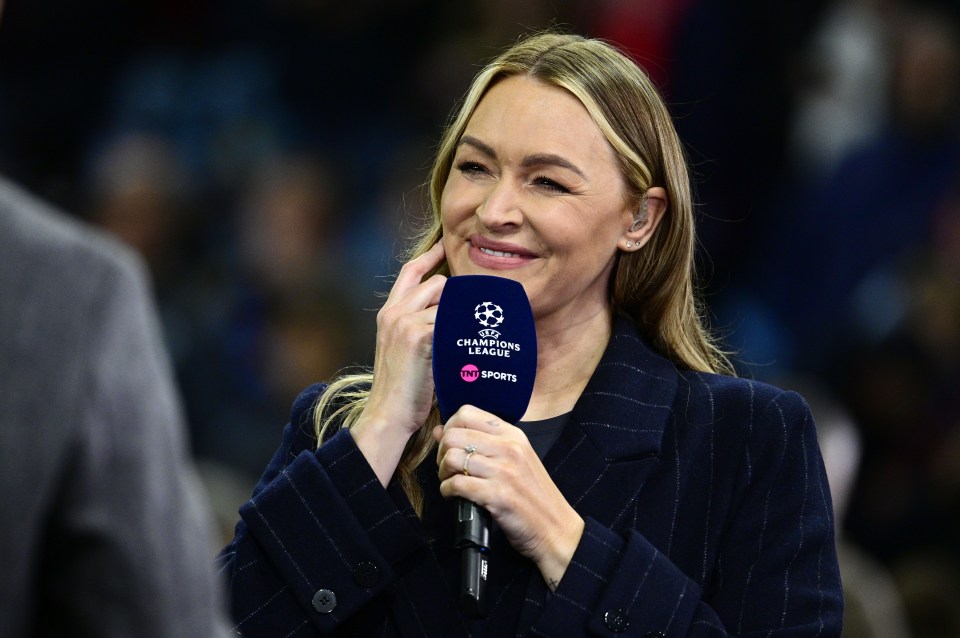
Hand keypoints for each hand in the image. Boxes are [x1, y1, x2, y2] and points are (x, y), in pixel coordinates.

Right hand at [351, 241, 445, 485]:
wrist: (389, 413)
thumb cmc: (402, 388)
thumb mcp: (403, 349)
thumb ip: (418, 327)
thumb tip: (447, 315)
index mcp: (388, 313)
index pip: (410, 272)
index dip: (429, 256)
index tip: (443, 245)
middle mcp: (394, 312)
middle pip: (436, 284)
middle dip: (457, 297)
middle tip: (471, 316)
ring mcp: (405, 322)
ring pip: (447, 302)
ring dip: (462, 317)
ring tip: (468, 337)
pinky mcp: (419, 336)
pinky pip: (450, 321)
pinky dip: (462, 332)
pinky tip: (468, 346)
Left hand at [434, 405, 584, 590]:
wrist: (556, 527)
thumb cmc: (533, 495)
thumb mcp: (513, 459)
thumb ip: (480, 442)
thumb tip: (440, 431)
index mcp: (513, 434)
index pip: (466, 413)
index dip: (449, 428)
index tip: (450, 445)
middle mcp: (509, 448)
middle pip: (453, 435)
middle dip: (442, 453)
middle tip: (448, 468)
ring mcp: (504, 471)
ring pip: (452, 458)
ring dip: (443, 473)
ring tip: (451, 482)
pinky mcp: (498, 496)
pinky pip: (456, 485)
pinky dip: (447, 491)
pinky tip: (454, 497)